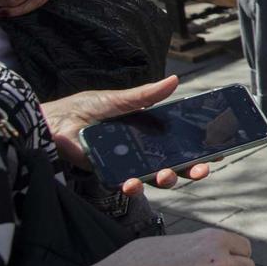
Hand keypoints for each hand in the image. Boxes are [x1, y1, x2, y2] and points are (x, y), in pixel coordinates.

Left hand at [43, 77, 210, 196]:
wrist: (50, 123)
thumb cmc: (82, 108)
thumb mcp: (117, 99)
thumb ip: (145, 95)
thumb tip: (174, 81)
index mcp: (148, 130)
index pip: (180, 141)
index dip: (199, 148)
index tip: (216, 151)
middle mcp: (141, 149)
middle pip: (175, 163)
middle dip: (192, 168)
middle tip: (202, 168)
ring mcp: (127, 163)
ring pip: (155, 177)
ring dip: (166, 179)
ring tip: (165, 175)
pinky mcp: (109, 173)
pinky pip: (127, 183)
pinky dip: (133, 185)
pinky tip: (133, 182)